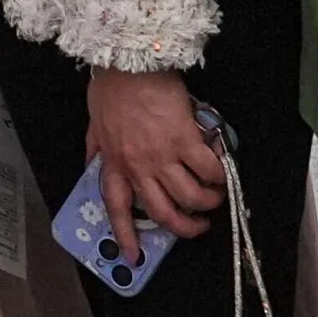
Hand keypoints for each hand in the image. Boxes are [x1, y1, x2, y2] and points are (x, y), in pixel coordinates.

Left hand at [84, 67, 225, 264]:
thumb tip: (94, 161)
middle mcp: (137, 166)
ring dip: (208, 202)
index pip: (116, 207)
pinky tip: (224, 171)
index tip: (132, 257)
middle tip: (199, 225)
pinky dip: (220, 175)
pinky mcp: (185, 140)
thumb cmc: (112, 86)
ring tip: (215, 195)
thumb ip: (97, 147)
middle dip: (186, 228)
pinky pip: (209, 170)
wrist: (129, 59)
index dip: (125, 235)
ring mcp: (162, 155)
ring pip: (191, 197)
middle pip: (164, 212)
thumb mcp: (96, 122)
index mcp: (113, 162)